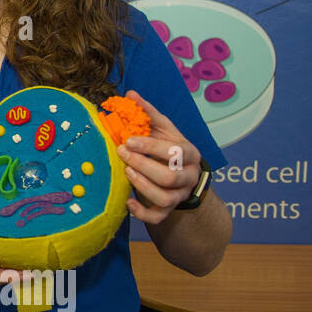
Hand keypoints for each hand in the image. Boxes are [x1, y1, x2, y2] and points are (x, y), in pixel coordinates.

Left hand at [115, 90, 199, 225]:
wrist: (179, 176)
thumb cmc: (167, 148)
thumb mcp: (162, 129)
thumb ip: (148, 113)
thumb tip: (130, 93)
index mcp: (190, 154)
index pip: (176, 152)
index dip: (151, 147)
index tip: (128, 140)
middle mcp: (189, 176)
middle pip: (170, 177)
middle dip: (143, 165)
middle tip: (121, 153)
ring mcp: (179, 195)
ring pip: (164, 197)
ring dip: (142, 185)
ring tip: (125, 172)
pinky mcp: (168, 210)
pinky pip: (157, 217)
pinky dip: (141, 212)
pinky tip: (127, 201)